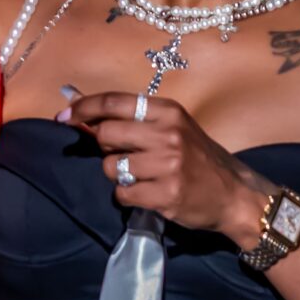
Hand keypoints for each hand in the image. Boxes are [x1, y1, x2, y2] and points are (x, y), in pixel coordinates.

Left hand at [60, 91, 269, 243]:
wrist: (235, 194)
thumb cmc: (200, 159)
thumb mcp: (174, 128)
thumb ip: (135, 121)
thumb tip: (82, 112)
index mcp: (168, 111)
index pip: (114, 102)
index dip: (84, 108)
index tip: (63, 116)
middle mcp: (167, 134)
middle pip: (107, 134)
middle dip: (105, 148)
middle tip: (123, 155)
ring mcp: (167, 165)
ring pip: (112, 167)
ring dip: (118, 175)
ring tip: (141, 178)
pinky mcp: (165, 195)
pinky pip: (123, 194)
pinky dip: (127, 197)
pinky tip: (147, 194)